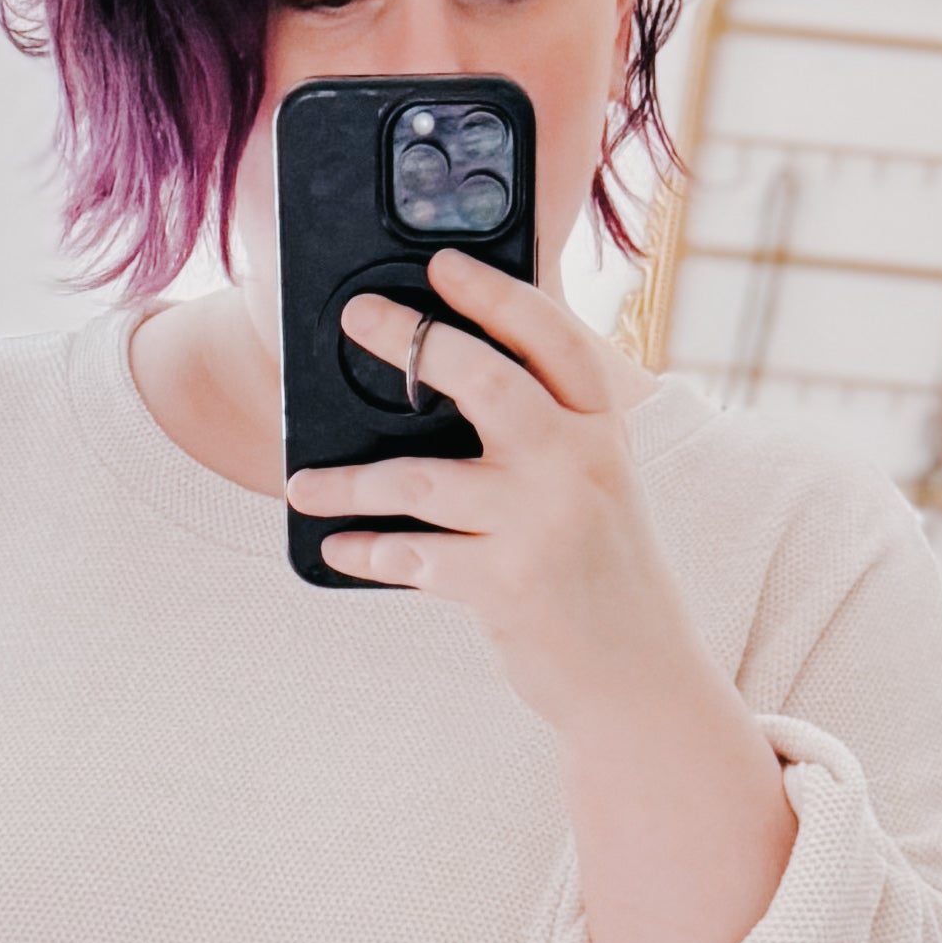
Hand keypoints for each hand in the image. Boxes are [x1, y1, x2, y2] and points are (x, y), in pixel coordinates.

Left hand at [290, 245, 798, 942]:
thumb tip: (439, 379)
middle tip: (356, 317)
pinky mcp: (508, 586)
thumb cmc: (599, 574)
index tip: (443, 262)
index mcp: (605, 430)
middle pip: (487, 381)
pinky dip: (368, 553)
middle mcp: (580, 465)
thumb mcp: (594, 489)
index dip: (496, 293)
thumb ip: (543, 433)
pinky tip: (336, 549)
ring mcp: (544, 525)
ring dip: (349, 480)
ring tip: (303, 484)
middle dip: (413, 340)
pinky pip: (413, 557)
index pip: (554, 338)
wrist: (638, 680)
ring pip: (423, 478)